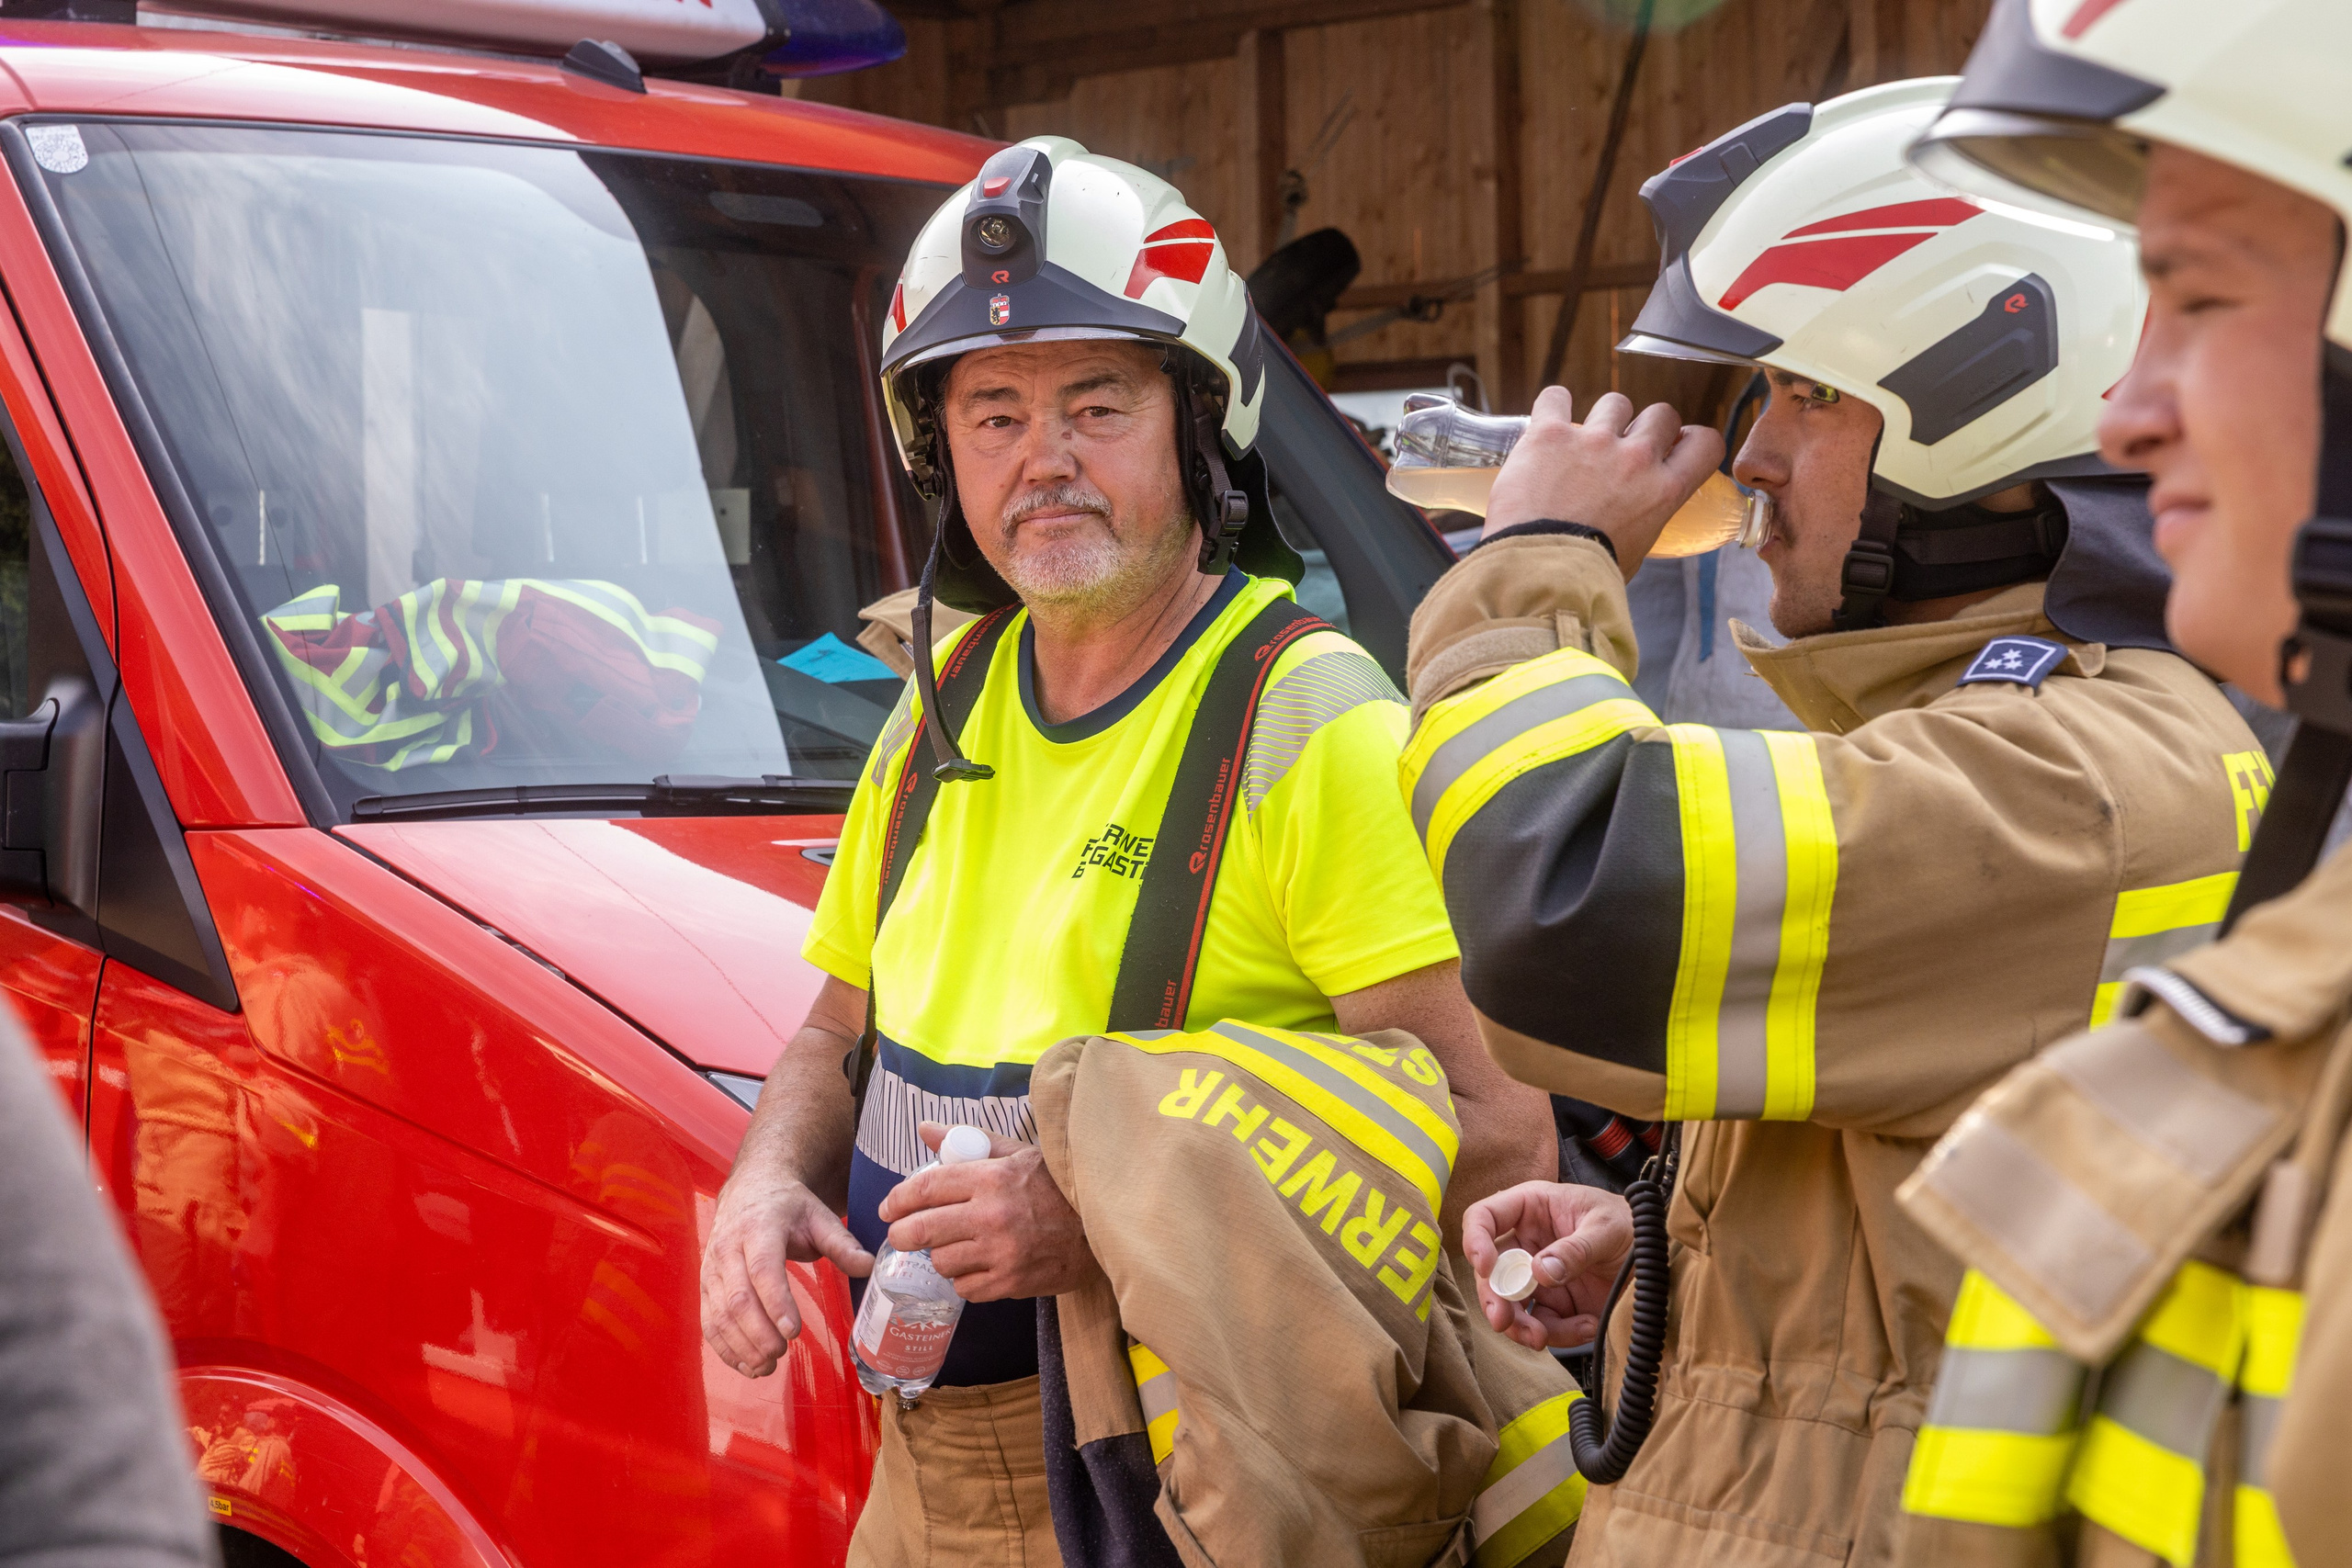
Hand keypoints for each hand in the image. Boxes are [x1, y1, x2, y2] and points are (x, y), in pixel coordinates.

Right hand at [701, 1163, 872, 1377]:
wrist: (749, 1189)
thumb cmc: (788, 1207)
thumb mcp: (818, 1216)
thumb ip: (842, 1243)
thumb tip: (870, 1266)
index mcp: (759, 1227)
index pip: (763, 1268)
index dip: (775, 1301)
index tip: (793, 1331)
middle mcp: (728, 1248)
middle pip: (738, 1297)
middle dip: (758, 1332)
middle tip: (782, 1353)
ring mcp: (712, 1268)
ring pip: (719, 1314)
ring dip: (741, 1346)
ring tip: (767, 1367)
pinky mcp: (705, 1285)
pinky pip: (708, 1321)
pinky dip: (724, 1348)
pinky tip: (746, 1366)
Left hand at [878, 1122, 1100, 1301]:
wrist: (1106, 1223)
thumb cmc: (1057, 1184)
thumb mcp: (1016, 1153)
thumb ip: (967, 1142)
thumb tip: (923, 1129)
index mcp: (992, 1178)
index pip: (926, 1188)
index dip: (898, 1199)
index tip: (888, 1207)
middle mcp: (992, 1216)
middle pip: (922, 1230)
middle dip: (902, 1234)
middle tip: (901, 1234)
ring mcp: (1002, 1254)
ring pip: (941, 1263)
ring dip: (940, 1256)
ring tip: (952, 1247)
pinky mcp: (1012, 1284)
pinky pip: (966, 1288)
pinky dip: (965, 1279)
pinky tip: (976, 1265)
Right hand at [1463, 1180, 1634, 1350]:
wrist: (1661, 1254)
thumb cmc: (1630, 1223)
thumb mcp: (1607, 1228)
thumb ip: (1575, 1249)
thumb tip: (1540, 1273)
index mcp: (1531, 1208)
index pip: (1485, 1217)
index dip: (1476, 1241)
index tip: (1486, 1268)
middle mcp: (1527, 1242)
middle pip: (1491, 1271)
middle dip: (1494, 1299)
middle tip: (1503, 1321)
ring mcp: (1539, 1276)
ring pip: (1511, 1305)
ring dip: (1521, 1326)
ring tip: (1542, 1339)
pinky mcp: (1557, 1304)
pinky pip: (1544, 1324)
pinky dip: (1561, 1334)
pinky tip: (1588, 1325)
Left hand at [1484, 387, 1724, 575]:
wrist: (1540, 574)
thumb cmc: (1586, 574)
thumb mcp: (1636, 550)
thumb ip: (1643, 520)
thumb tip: (1632, 517)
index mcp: (1664, 490)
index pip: (1705, 443)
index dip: (1691, 439)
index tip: (1675, 444)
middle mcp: (1636, 458)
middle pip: (1661, 413)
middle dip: (1646, 426)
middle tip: (1624, 447)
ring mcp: (1593, 441)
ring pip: (1615, 402)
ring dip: (1603, 417)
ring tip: (1582, 440)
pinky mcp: (1550, 435)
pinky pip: (1556, 398)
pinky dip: (1554, 405)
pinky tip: (1549, 418)